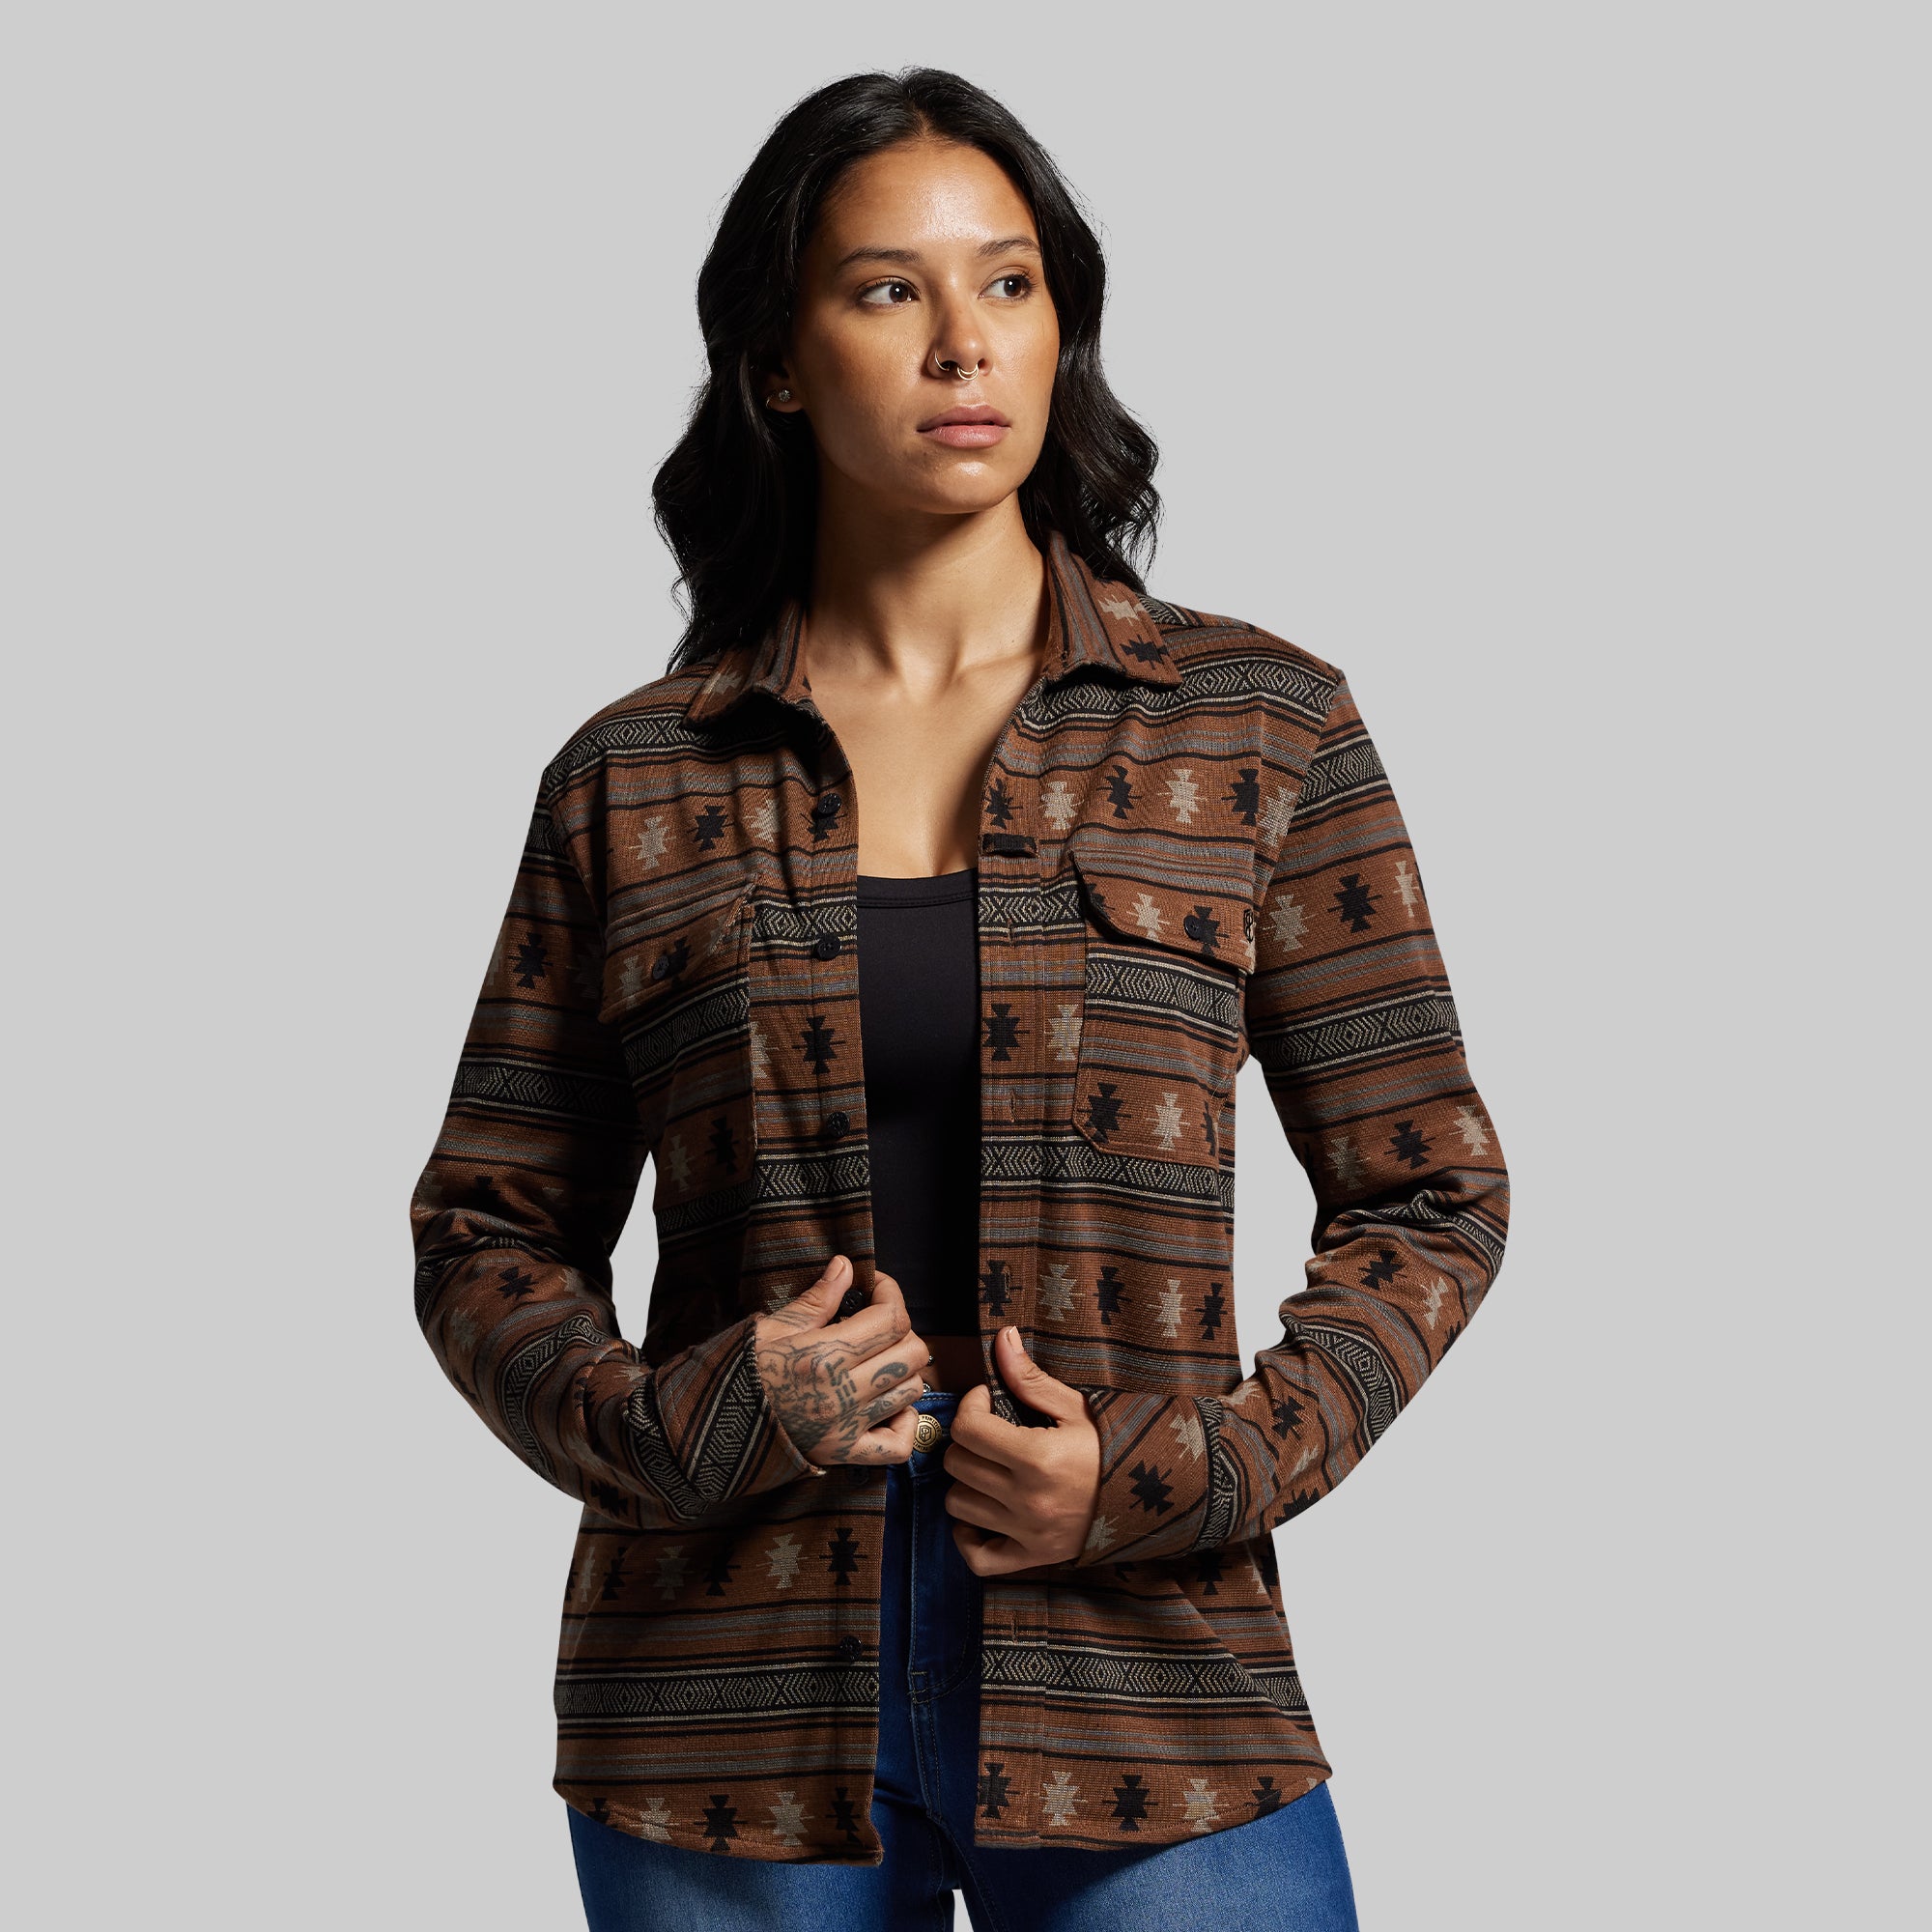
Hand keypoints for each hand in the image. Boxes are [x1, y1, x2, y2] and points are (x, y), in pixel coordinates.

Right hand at [753, 1256, 929, 1466]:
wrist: (710, 1426)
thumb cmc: (740, 1370)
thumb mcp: (774, 1326)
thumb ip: (817, 1298)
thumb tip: (846, 1266)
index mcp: (824, 1356)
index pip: (891, 1318)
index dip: (891, 1294)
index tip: (876, 1286)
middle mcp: (842, 1393)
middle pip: (912, 1354)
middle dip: (901, 1329)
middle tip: (875, 1323)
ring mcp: (846, 1427)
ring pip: (911, 1392)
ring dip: (903, 1370)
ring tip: (877, 1360)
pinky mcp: (843, 1454)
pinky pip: (898, 1445)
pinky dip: (903, 1423)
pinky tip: (888, 1406)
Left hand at [942, 1325, 1100, 1575]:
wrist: (1155, 1496)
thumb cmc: (1113, 1447)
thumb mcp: (1076, 1408)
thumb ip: (1030, 1378)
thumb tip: (1003, 1337)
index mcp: (1037, 1458)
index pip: (968, 1429)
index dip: (970, 1406)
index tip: (987, 1400)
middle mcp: (1028, 1499)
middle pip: (958, 1465)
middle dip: (968, 1440)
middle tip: (989, 1432)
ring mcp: (1028, 1533)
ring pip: (959, 1505)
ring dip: (967, 1482)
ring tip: (989, 1467)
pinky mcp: (1033, 1557)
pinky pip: (977, 1558)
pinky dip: (968, 1536)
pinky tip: (980, 1512)